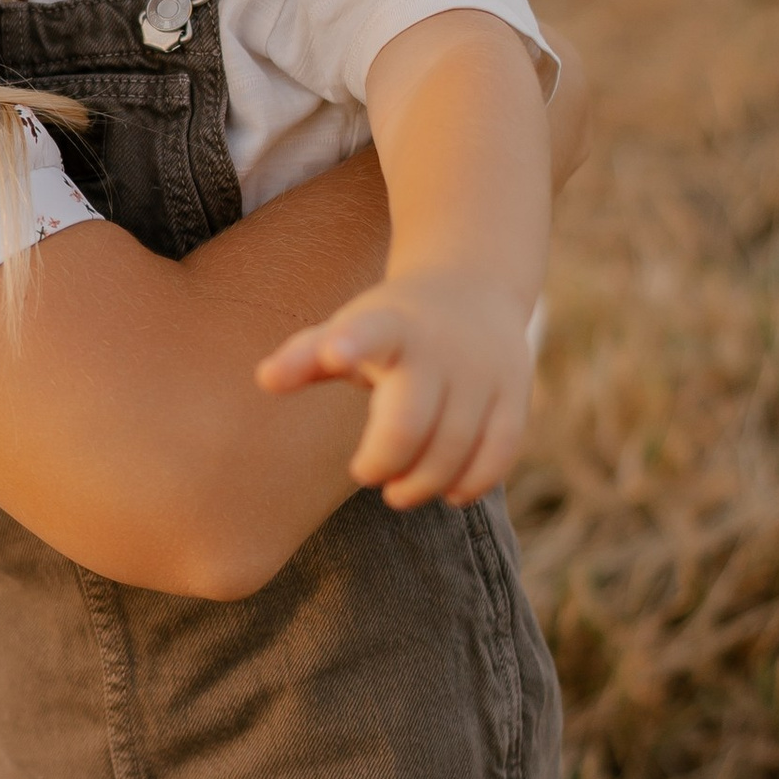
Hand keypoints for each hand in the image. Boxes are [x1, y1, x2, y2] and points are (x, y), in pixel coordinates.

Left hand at [257, 269, 532, 510]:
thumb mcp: (351, 326)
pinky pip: (498, 454)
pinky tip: (449, 491)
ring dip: (423, 483)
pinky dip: (472, 483)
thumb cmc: (393, 324)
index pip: (371, 332)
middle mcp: (440, 347)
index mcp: (390, 325)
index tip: (334, 354)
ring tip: (401, 491)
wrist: (476, 286)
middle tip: (366, 474)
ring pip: (454, 448)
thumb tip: (264, 379)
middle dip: (384, 462)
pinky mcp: (513, 396)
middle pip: (410, 422)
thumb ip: (306, 355)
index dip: (351, 344)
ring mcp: (482, 372)